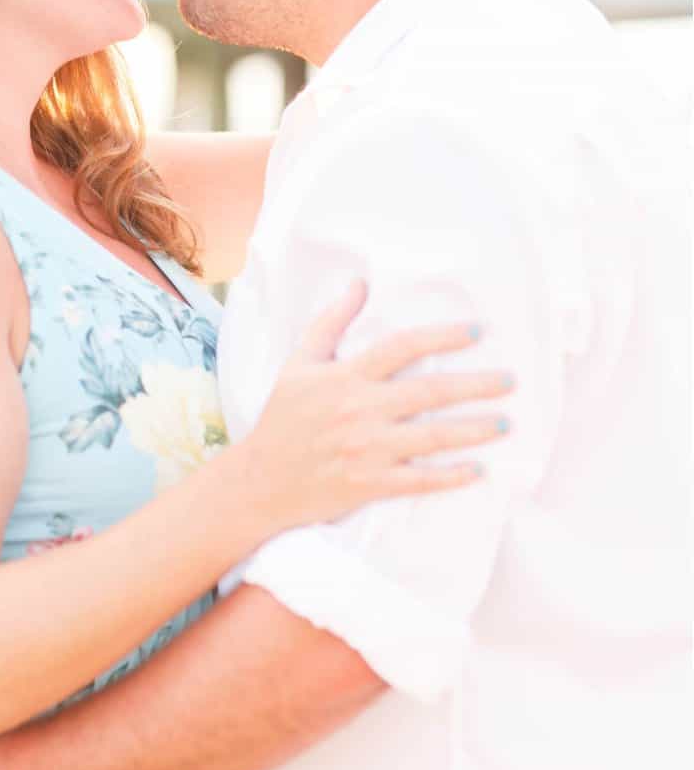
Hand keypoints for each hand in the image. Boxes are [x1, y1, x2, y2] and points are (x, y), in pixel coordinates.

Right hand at [240, 280, 513, 530]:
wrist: (259, 481)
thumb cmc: (282, 418)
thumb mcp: (300, 363)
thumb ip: (331, 322)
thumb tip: (359, 284)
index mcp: (345, 377)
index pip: (402, 347)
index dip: (442, 336)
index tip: (477, 331)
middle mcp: (359, 411)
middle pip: (429, 392)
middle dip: (476, 385)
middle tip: (510, 381)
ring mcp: (366, 450)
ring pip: (432, 438)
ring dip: (474, 430)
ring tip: (506, 423)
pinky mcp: (369, 485)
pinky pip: (419, 481)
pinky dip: (450, 476)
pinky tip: (478, 470)